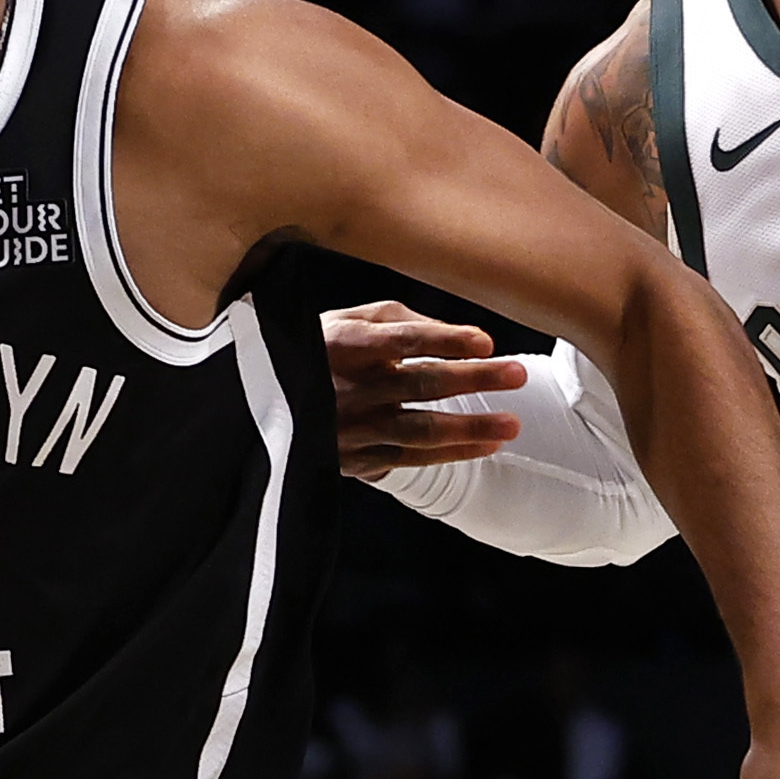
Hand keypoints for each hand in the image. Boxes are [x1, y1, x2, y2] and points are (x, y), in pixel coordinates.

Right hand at [322, 300, 530, 480]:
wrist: (261, 407)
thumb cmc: (315, 352)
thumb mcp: (343, 321)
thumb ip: (395, 319)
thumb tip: (452, 333)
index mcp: (344, 345)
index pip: (403, 340)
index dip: (447, 340)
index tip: (485, 341)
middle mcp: (349, 388)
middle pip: (421, 383)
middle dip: (474, 379)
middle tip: (518, 374)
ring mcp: (353, 428)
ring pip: (421, 429)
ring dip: (471, 428)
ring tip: (513, 424)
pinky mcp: (357, 459)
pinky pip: (412, 457)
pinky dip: (452, 453)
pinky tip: (485, 446)